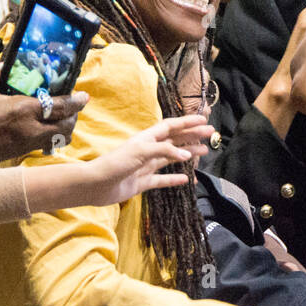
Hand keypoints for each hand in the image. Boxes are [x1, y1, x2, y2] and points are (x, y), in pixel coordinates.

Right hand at [0, 62, 86, 175]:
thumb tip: (7, 64)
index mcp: (23, 110)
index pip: (61, 106)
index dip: (77, 101)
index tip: (84, 95)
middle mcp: (31, 129)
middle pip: (67, 126)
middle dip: (74, 115)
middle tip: (73, 104)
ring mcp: (28, 144)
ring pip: (60, 138)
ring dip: (65, 127)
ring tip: (61, 115)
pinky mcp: (21, 153)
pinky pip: (47, 144)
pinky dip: (52, 137)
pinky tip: (44, 127)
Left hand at [78, 115, 214, 206]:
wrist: (96, 185)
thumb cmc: (116, 163)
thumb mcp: (141, 151)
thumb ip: (165, 151)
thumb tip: (186, 156)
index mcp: (147, 138)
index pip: (171, 127)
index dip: (187, 123)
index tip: (203, 121)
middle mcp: (148, 150)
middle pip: (174, 140)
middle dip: (191, 136)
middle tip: (210, 135)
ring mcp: (146, 166)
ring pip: (171, 158)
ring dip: (188, 154)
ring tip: (204, 152)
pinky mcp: (143, 182)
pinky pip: (163, 180)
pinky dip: (175, 179)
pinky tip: (187, 179)